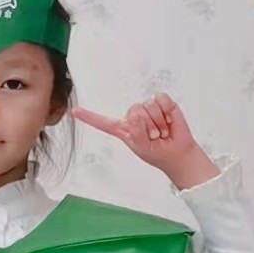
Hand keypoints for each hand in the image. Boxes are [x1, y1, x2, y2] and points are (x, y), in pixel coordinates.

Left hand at [73, 94, 217, 188]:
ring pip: (146, 106)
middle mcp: (134, 117)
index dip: (90, 117)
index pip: (104, 122)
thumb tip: (138, 116)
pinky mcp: (162, 103)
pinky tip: (168, 122)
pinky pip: (159, 99)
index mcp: (124, 130)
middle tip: (154, 136)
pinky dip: (166, 112)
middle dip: (146, 126)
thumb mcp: (140, 147)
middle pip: (133, 111)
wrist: (178, 154)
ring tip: (162, 131)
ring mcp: (148, 109)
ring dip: (157, 122)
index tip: (74, 112)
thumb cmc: (158, 152)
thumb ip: (134, 132)